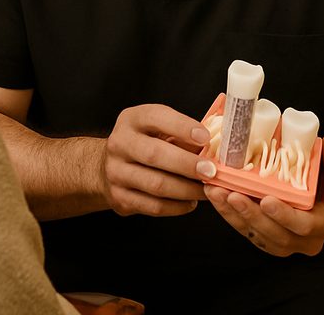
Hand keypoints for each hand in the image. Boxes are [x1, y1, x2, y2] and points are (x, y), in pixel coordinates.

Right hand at [99, 104, 214, 216]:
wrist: (109, 165)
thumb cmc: (145, 143)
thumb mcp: (158, 128)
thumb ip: (182, 134)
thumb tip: (213, 147)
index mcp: (132, 120)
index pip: (155, 117)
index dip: (181, 127)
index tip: (205, 137)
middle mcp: (119, 144)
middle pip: (154, 154)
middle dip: (187, 164)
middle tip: (211, 171)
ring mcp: (116, 172)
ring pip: (156, 184)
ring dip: (187, 189)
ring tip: (206, 190)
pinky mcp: (119, 197)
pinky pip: (154, 206)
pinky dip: (177, 206)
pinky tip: (190, 202)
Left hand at [203, 136, 323, 256]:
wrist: (320, 203)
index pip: (303, 226)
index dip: (284, 215)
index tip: (266, 199)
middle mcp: (304, 242)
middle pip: (275, 234)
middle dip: (251, 214)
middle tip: (232, 194)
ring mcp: (282, 244)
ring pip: (255, 235)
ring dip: (233, 214)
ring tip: (217, 192)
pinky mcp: (264, 241)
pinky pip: (244, 231)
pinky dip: (228, 214)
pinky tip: (216, 196)